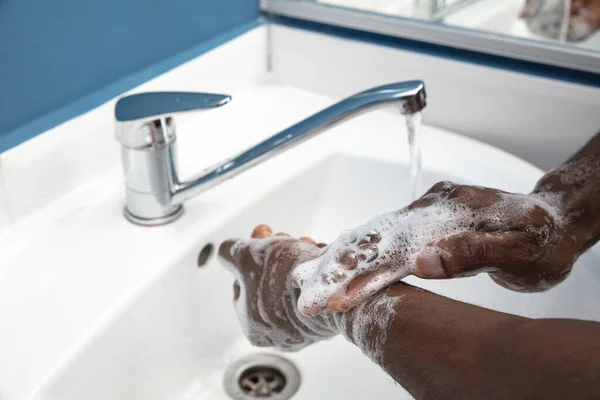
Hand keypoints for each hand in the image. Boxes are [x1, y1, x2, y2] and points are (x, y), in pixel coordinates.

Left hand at [218, 225, 335, 350]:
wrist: (336, 290)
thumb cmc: (286, 277)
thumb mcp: (246, 256)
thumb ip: (229, 252)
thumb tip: (226, 251)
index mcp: (253, 327)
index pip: (242, 285)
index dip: (249, 255)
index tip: (262, 234)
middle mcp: (280, 334)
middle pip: (269, 283)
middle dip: (276, 253)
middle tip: (285, 237)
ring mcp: (307, 329)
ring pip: (294, 283)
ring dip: (297, 256)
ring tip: (306, 242)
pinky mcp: (330, 319)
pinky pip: (316, 290)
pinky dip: (316, 270)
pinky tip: (319, 253)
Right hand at [292, 181, 579, 315]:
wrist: (553, 216)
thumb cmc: (540, 237)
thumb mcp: (517, 251)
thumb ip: (469, 252)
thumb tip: (422, 260)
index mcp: (445, 221)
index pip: (392, 254)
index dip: (359, 278)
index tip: (330, 298)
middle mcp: (428, 213)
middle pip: (372, 241)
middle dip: (333, 267)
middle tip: (301, 288)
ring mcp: (424, 215)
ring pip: (372, 235)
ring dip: (338, 256)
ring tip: (307, 273)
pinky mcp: (424, 221)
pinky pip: (382, 235)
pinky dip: (356, 249)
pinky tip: (339, 257)